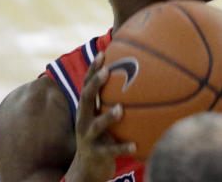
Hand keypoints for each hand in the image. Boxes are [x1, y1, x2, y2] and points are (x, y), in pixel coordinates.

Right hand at [66, 53, 135, 181]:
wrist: (87, 169)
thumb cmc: (101, 136)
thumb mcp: (102, 117)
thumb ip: (113, 100)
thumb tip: (137, 77)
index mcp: (86, 110)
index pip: (86, 85)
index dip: (92, 70)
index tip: (102, 54)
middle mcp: (84, 121)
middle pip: (85, 99)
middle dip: (95, 84)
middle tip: (107, 71)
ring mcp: (89, 138)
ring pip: (97, 125)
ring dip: (108, 117)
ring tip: (120, 109)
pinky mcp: (97, 154)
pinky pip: (111, 150)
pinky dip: (122, 147)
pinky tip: (135, 146)